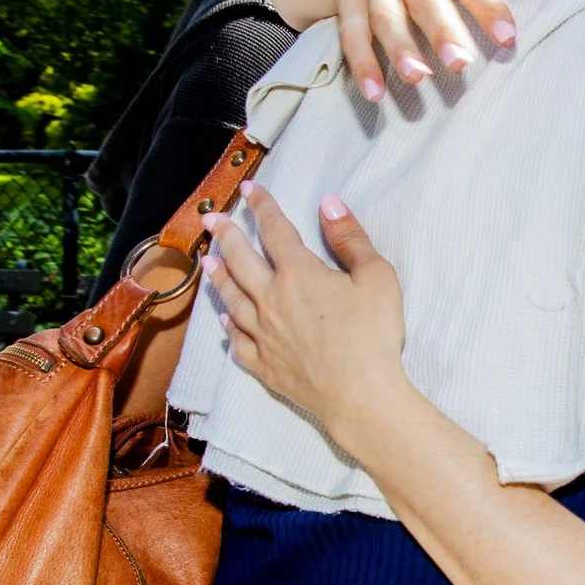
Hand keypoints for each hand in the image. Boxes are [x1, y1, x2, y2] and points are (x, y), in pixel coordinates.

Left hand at [202, 182, 412, 449]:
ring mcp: (262, 334)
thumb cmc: (373, 334)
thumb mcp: (376, 277)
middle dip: (225, 235)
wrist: (359, 395)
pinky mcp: (263, 364)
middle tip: (211, 219)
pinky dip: (228, 327)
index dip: (262, 206)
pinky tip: (224, 320)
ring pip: (232, 298)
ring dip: (218, 277)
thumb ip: (350, 238)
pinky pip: (237, 341)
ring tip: (208, 261)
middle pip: (240, 260)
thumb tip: (329, 203)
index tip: (249, 189)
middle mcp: (271, 299)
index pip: (274, 230)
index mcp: (299, 273)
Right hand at [271, 0, 561, 100]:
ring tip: (417, 78)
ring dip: (399, 49)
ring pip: (386, 18)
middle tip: (460, 64)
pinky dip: (361, 65)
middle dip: (442, 30)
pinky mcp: (350, 5)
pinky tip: (374, 94)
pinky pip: (352, 36)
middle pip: (426, 0)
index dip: (490, 7)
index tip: (509, 39)